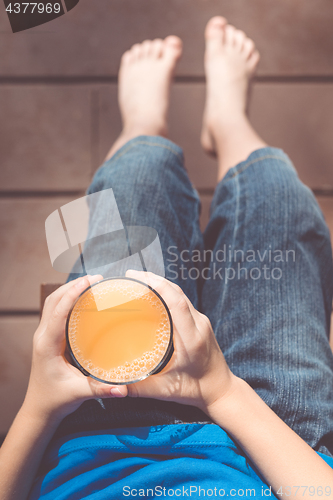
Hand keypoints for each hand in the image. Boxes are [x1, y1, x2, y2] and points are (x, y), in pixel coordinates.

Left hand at [22, 276, 126, 422]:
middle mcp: (43, 336)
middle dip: (72, 286)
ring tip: (91, 284)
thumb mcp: (78, 393)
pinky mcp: (48, 337)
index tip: (89, 281)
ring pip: (53, 303)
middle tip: (95, 279)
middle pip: (54, 300)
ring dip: (69, 290)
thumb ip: (100, 390)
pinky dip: (68, 300)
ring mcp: (44, 335)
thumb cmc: (55, 400)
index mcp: (47, 344)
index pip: (59, 311)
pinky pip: (56, 311)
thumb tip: (122, 388)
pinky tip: (84, 301)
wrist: (39, 409)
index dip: (73, 293)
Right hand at [122, 270, 238, 413]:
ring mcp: (202, 323)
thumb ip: (139, 389)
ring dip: (162, 285)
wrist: (221, 391)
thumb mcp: (166, 391)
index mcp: (191, 338)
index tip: (136, 277)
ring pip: (181, 295)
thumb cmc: (197, 391)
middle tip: (131, 276)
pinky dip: (168, 295)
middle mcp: (199, 326)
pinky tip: (154, 297)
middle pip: (178, 292)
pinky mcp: (201, 324)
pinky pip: (183, 302)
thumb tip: (113, 386)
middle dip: (154, 279)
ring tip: (139, 282)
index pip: (176, 301)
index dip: (157, 284)